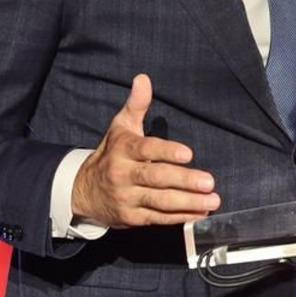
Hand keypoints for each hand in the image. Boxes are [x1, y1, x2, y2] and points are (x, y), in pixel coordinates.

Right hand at [71, 74, 220, 227]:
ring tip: (212, 202)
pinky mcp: (131, 218)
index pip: (146, 150)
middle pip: (156, 178)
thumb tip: (143, 78)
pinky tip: (199, 215)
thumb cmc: (111, 154)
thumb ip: (136, 105)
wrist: (83, 191)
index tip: (188, 154)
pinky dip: (179, 218)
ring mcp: (126, 198)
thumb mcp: (121, 127)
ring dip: (188, 203)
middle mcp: (123, 174)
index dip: (167, 152)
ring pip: (159, 202)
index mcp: (123, 149)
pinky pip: (158, 218)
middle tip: (209, 182)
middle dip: (184, 181)